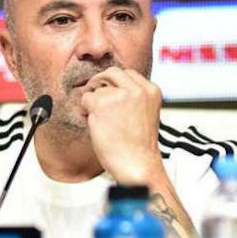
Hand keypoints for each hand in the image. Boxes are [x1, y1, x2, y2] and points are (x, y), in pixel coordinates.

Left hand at [80, 66, 163, 184]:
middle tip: (93, 95)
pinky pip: (85, 99)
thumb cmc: (138, 146)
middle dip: (99, 82)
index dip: (114, 82)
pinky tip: (93, 122)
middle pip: (111, 72)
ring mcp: (120, 95)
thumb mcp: (145, 114)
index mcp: (151, 91)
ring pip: (97, 87)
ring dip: (93, 100)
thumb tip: (110, 89)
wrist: (137, 164)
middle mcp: (137, 89)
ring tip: (98, 118)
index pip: (128, 74)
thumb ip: (133, 99)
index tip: (107, 91)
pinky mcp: (102, 103)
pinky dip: (85, 110)